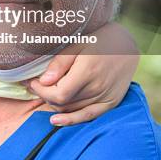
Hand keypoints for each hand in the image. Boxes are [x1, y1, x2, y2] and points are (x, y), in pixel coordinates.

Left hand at [23, 22, 138, 125]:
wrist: (127, 43)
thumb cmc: (100, 39)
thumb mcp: (77, 43)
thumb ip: (60, 63)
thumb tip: (44, 81)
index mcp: (88, 72)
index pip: (58, 94)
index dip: (41, 91)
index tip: (32, 82)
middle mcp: (97, 88)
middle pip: (63, 103)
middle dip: (44, 95)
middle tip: (34, 85)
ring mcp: (105, 97)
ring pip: (72, 110)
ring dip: (54, 105)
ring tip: (43, 94)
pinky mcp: (111, 102)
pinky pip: (89, 116)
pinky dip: (72, 120)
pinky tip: (56, 121)